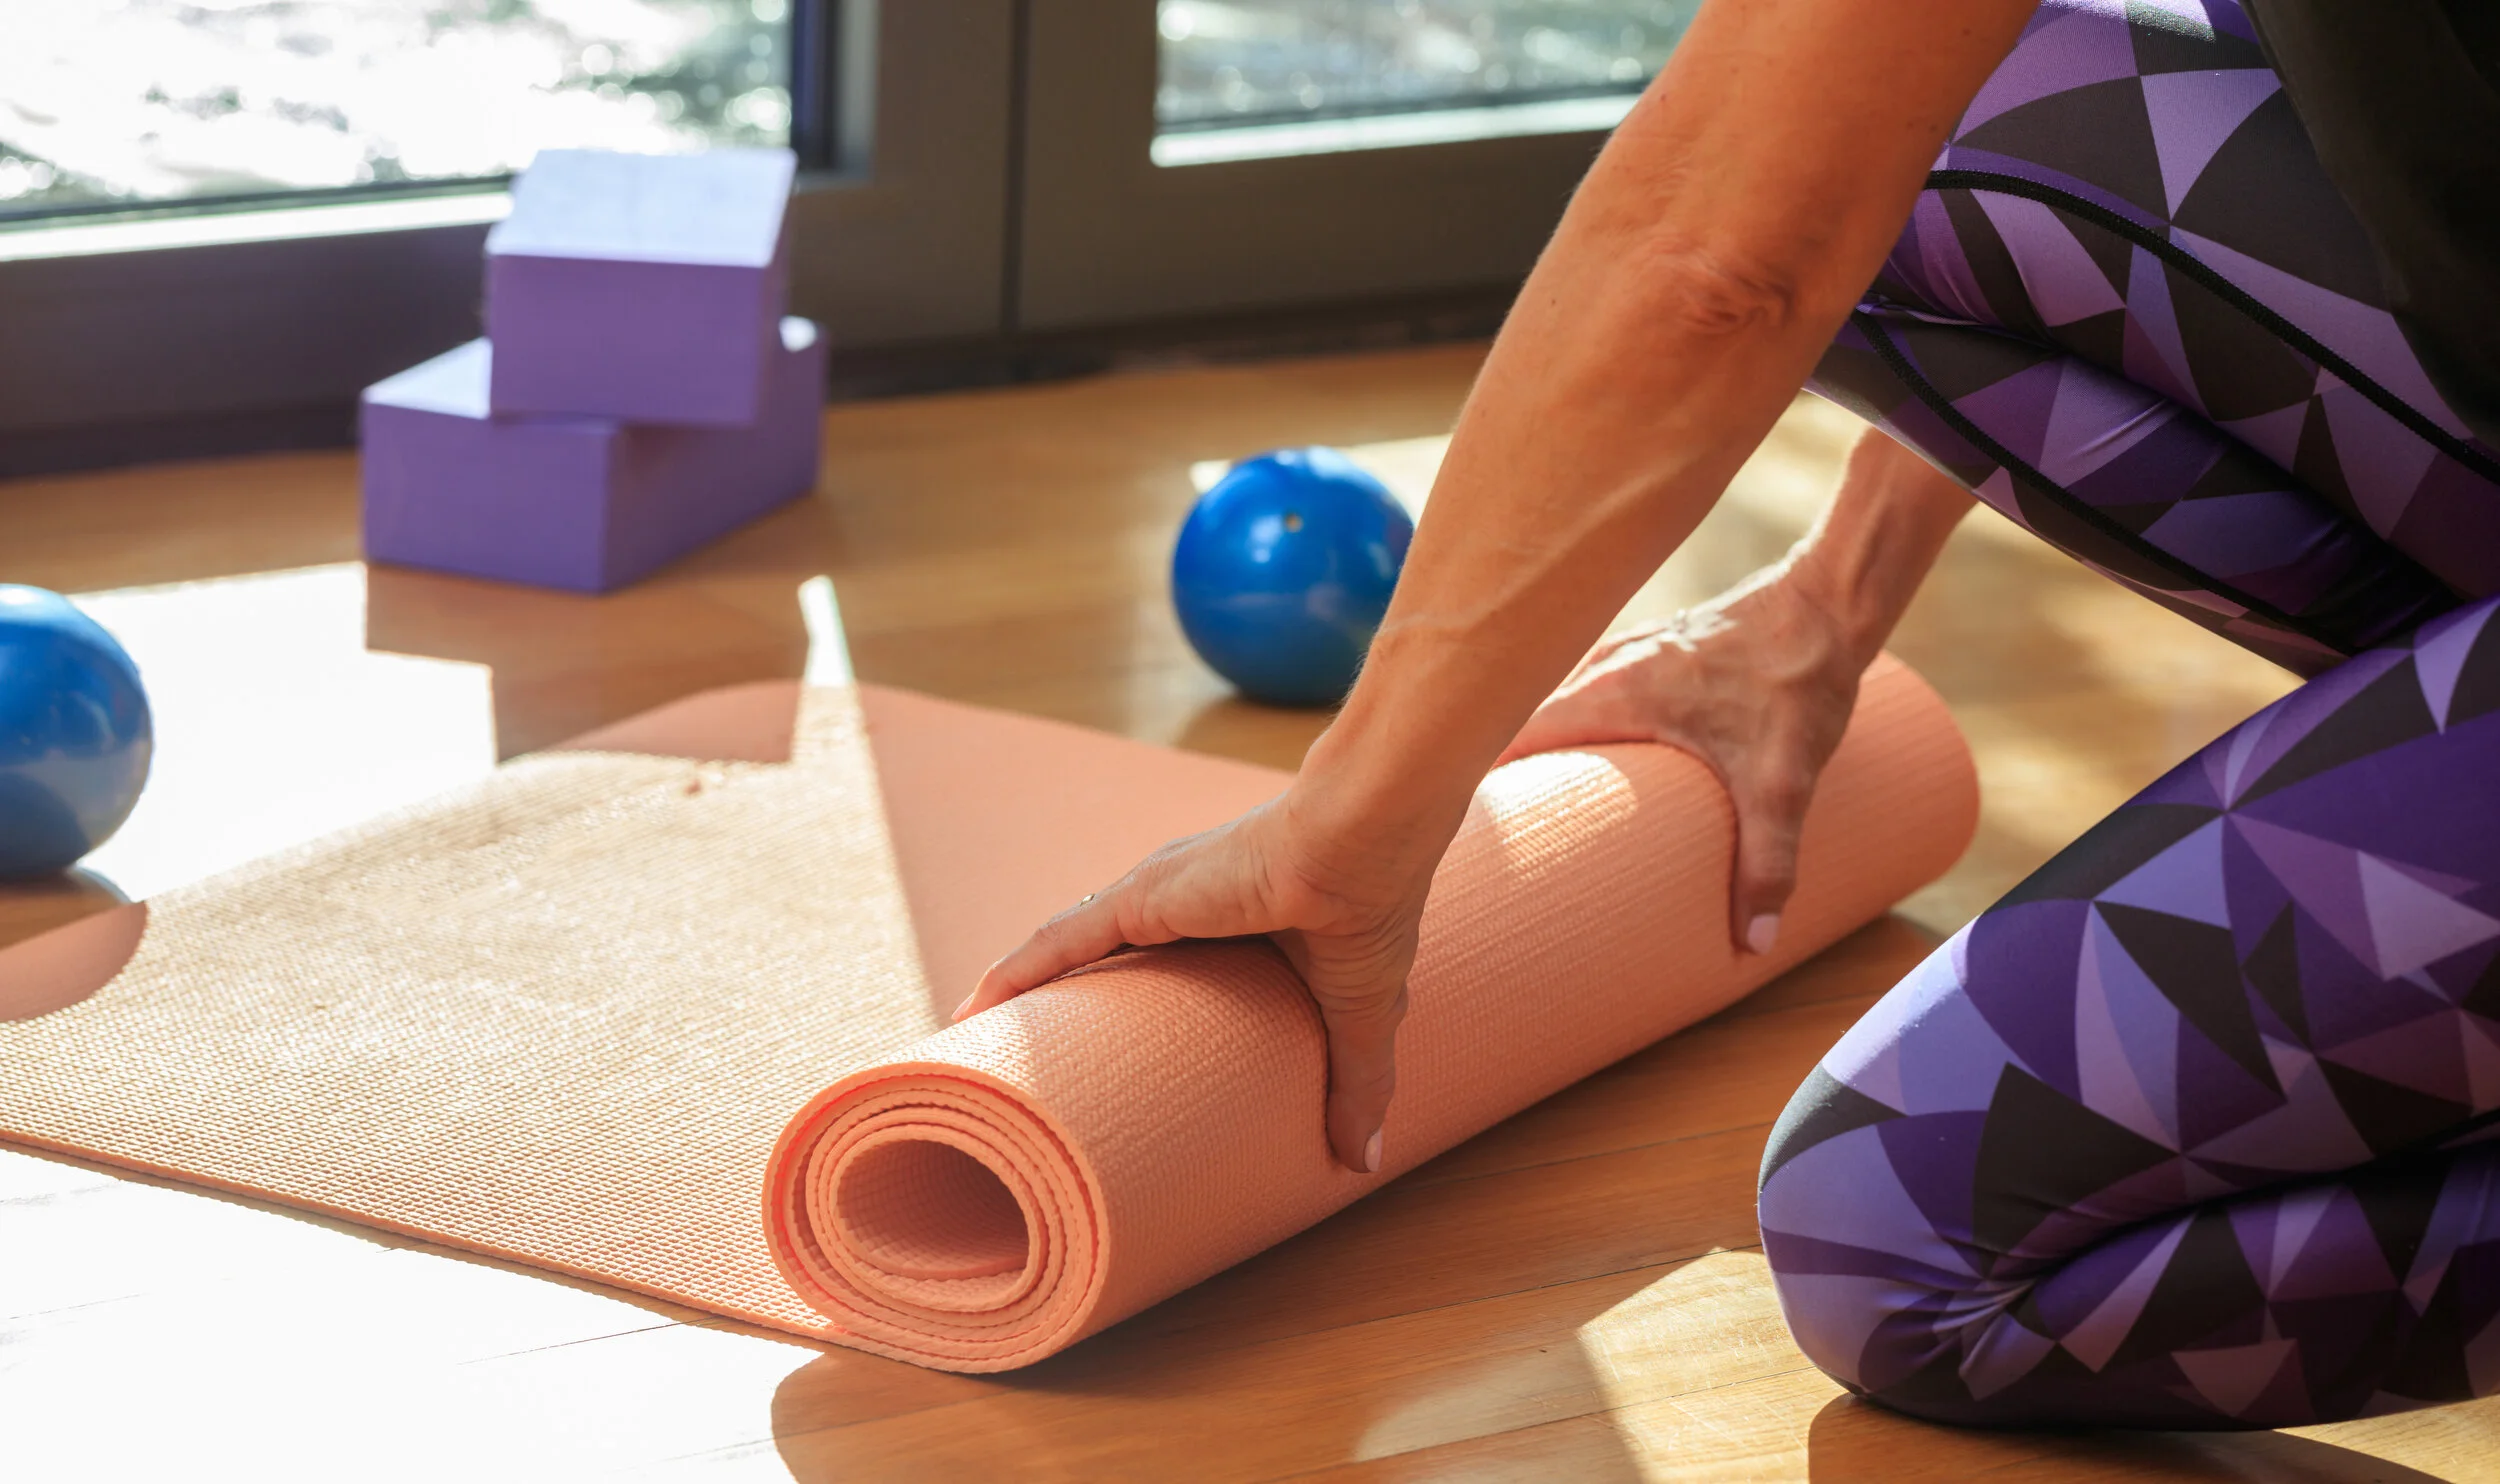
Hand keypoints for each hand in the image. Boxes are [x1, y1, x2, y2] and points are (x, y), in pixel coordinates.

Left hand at [952, 787, 1449, 1173]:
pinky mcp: (1138, 897)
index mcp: (1223, 925)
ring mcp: (1150, 899)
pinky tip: (973, 1009)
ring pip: (1062, 954)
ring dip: (1020, 998)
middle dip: (1056, 1014)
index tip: (1096, 1067)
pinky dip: (1013, 976)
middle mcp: (1174, 906)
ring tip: (979, 1043)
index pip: (1150, 975)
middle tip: (1024, 1070)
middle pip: (1093, 966)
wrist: (1364, 843)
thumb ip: (1353, 1085)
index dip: (1118, 1017)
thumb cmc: (1368, 909)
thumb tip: (1360, 1164)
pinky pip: (1056, 942)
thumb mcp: (1354, 1015)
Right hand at [1495, 562, 1864, 956]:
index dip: (1483, 781)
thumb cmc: (1798, 680)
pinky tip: (1605, 765)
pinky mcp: (1655, 650)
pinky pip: (1594, 693)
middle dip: (1515, 780)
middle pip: (1530, 725)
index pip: (1515, 736)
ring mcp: (1627, 651)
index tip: (1469, 829)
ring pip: (1562, 706)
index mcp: (1611, 693)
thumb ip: (1767, 862)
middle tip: (1509, 841)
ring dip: (1552, 754)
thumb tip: (1755, 942)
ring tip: (1548, 814)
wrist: (1831, 604)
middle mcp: (1605, 665)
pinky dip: (1584, 729)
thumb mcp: (1783, 782)